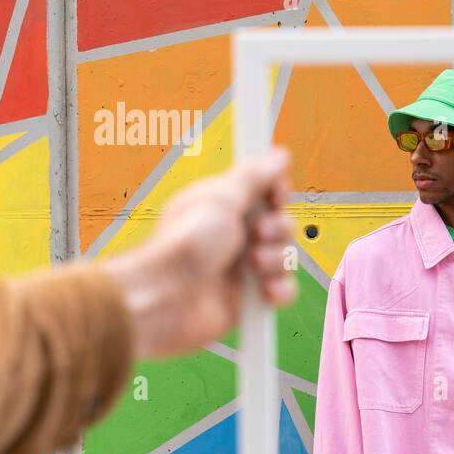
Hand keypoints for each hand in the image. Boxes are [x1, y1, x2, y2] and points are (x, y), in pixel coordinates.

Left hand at [99, 146, 297, 359]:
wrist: (166, 298)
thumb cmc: (182, 246)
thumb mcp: (221, 197)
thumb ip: (254, 176)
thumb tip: (279, 154)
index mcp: (226, 207)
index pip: (267, 192)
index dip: (277, 192)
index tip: (275, 195)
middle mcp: (237, 236)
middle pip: (283, 224)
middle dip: (278, 229)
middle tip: (257, 232)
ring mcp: (245, 268)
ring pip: (287, 257)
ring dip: (277, 260)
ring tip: (253, 265)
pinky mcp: (252, 298)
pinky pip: (285, 290)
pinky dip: (280, 290)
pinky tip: (264, 291)